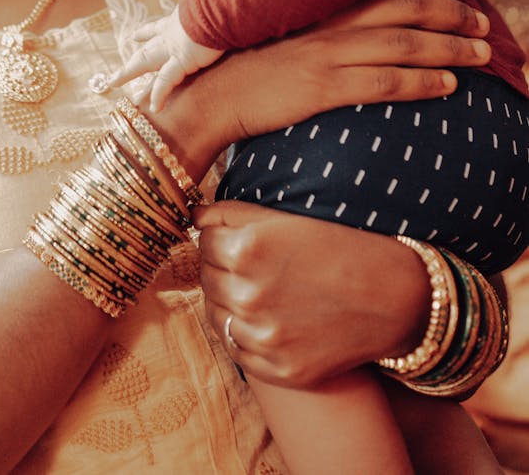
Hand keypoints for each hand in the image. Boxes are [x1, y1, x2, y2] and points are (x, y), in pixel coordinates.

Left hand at [106, 10, 222, 110]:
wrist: (220, 4)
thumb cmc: (221, 2)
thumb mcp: (211, 5)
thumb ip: (211, 9)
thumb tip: (224, 5)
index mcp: (178, 21)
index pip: (157, 28)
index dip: (145, 33)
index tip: (134, 36)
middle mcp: (172, 34)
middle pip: (146, 49)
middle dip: (132, 59)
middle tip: (115, 71)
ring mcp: (174, 48)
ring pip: (145, 63)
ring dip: (128, 72)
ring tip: (113, 82)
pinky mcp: (183, 60)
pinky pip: (166, 81)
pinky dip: (160, 94)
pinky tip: (155, 108)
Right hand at [153, 0, 489, 179]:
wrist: (208, 95)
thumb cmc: (243, 59)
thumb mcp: (278, 19)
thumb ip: (316, 7)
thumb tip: (357, 5)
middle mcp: (326, 18)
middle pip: (405, 5)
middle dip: (451, 11)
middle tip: (483, 21)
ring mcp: (324, 52)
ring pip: (404, 43)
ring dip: (450, 48)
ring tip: (480, 54)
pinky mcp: (321, 87)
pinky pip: (384, 83)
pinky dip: (422, 83)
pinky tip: (449, 87)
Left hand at [194, 201, 430, 387]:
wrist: (391, 296)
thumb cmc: (339, 246)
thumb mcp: (285, 218)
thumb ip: (231, 214)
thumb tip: (193, 218)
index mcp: (246, 249)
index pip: (204, 240)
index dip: (220, 236)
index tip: (236, 238)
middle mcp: (248, 294)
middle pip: (206, 277)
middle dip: (221, 268)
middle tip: (251, 266)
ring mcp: (262, 336)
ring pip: (216, 316)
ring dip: (228, 302)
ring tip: (258, 292)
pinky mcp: (279, 368)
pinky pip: (237, 351)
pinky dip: (243, 335)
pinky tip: (266, 320)